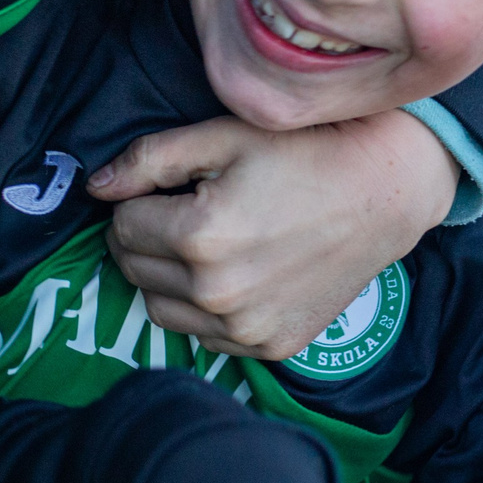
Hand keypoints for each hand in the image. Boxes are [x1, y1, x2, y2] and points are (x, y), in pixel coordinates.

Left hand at [93, 110, 457, 359]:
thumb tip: (95, 187)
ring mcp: (246, 326)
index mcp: (201, 237)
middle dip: (147, 238)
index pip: (121, 225)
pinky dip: (206, 309)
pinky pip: (205, 335)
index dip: (140, 201)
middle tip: (186, 212)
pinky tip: (237, 274)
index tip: (174, 189)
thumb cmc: (308, 153)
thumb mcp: (227, 136)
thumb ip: (151, 158)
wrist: (387, 195)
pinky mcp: (270, 346)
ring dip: (168, 277)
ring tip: (206, 245)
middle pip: (134, 269)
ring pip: (159, 308)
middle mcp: (218, 293)